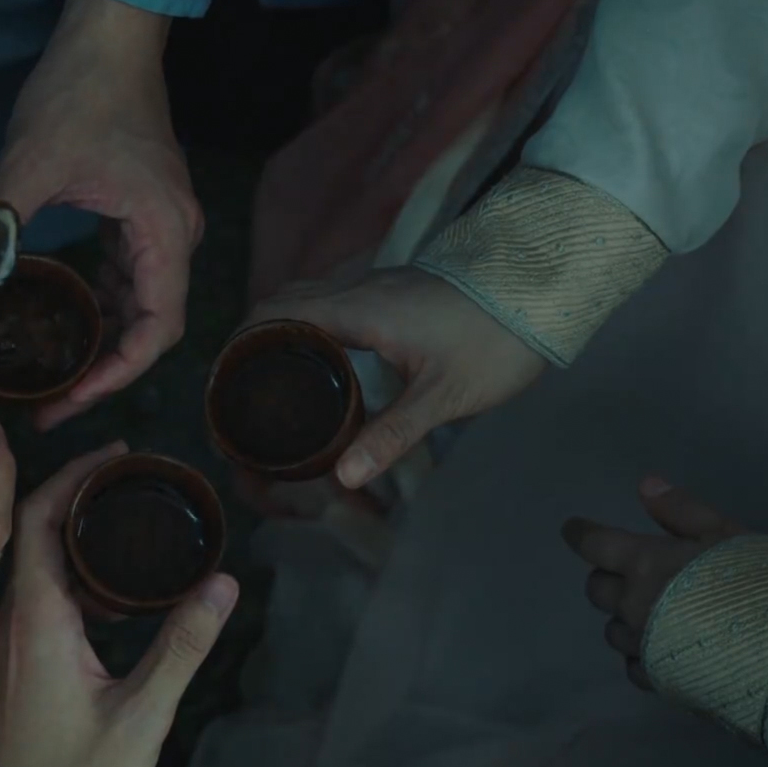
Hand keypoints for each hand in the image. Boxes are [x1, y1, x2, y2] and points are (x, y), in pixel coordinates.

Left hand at [0, 0, 200, 429]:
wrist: (109, 35)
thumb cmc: (81, 91)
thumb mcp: (33, 162)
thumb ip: (2, 223)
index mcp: (164, 231)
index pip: (156, 330)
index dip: (116, 375)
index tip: (69, 398)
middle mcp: (176, 234)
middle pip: (153, 326)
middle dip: (105, 370)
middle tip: (49, 403)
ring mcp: (162, 222)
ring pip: (142, 302)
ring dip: (102, 339)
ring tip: (50, 372)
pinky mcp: (143, 209)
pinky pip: (129, 273)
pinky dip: (100, 302)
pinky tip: (57, 316)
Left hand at [0, 442, 239, 766]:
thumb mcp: (145, 710)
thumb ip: (183, 644)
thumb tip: (223, 583)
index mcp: (36, 620)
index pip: (35, 520)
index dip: (69, 476)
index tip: (113, 453)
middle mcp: (12, 623)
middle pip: (31, 533)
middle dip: (73, 492)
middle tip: (124, 471)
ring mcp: (9, 646)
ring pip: (32, 566)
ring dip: (69, 532)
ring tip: (120, 514)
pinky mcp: (18, 667)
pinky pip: (36, 597)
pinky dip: (68, 572)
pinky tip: (109, 583)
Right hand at [248, 267, 547, 487]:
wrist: (545, 291)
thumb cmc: (495, 341)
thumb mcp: (444, 397)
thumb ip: (391, 435)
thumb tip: (342, 480)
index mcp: (357, 310)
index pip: (275, 312)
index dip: (239, 340)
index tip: (222, 378)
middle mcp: (358, 290)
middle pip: (284, 302)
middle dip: (253, 337)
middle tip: (239, 386)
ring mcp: (377, 286)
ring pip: (309, 298)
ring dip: (283, 328)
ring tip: (271, 377)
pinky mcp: (396, 291)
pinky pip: (333, 302)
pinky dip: (311, 325)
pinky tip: (322, 362)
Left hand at [562, 478, 747, 688]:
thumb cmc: (759, 582)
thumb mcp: (726, 534)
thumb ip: (681, 511)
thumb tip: (644, 485)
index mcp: (645, 564)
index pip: (595, 545)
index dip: (581, 534)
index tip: (573, 529)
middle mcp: (634, 605)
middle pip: (597, 590)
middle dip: (606, 577)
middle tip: (626, 573)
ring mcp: (643, 646)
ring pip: (612, 630)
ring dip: (623, 618)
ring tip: (650, 614)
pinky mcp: (659, 681)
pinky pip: (633, 666)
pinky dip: (640, 655)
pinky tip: (660, 650)